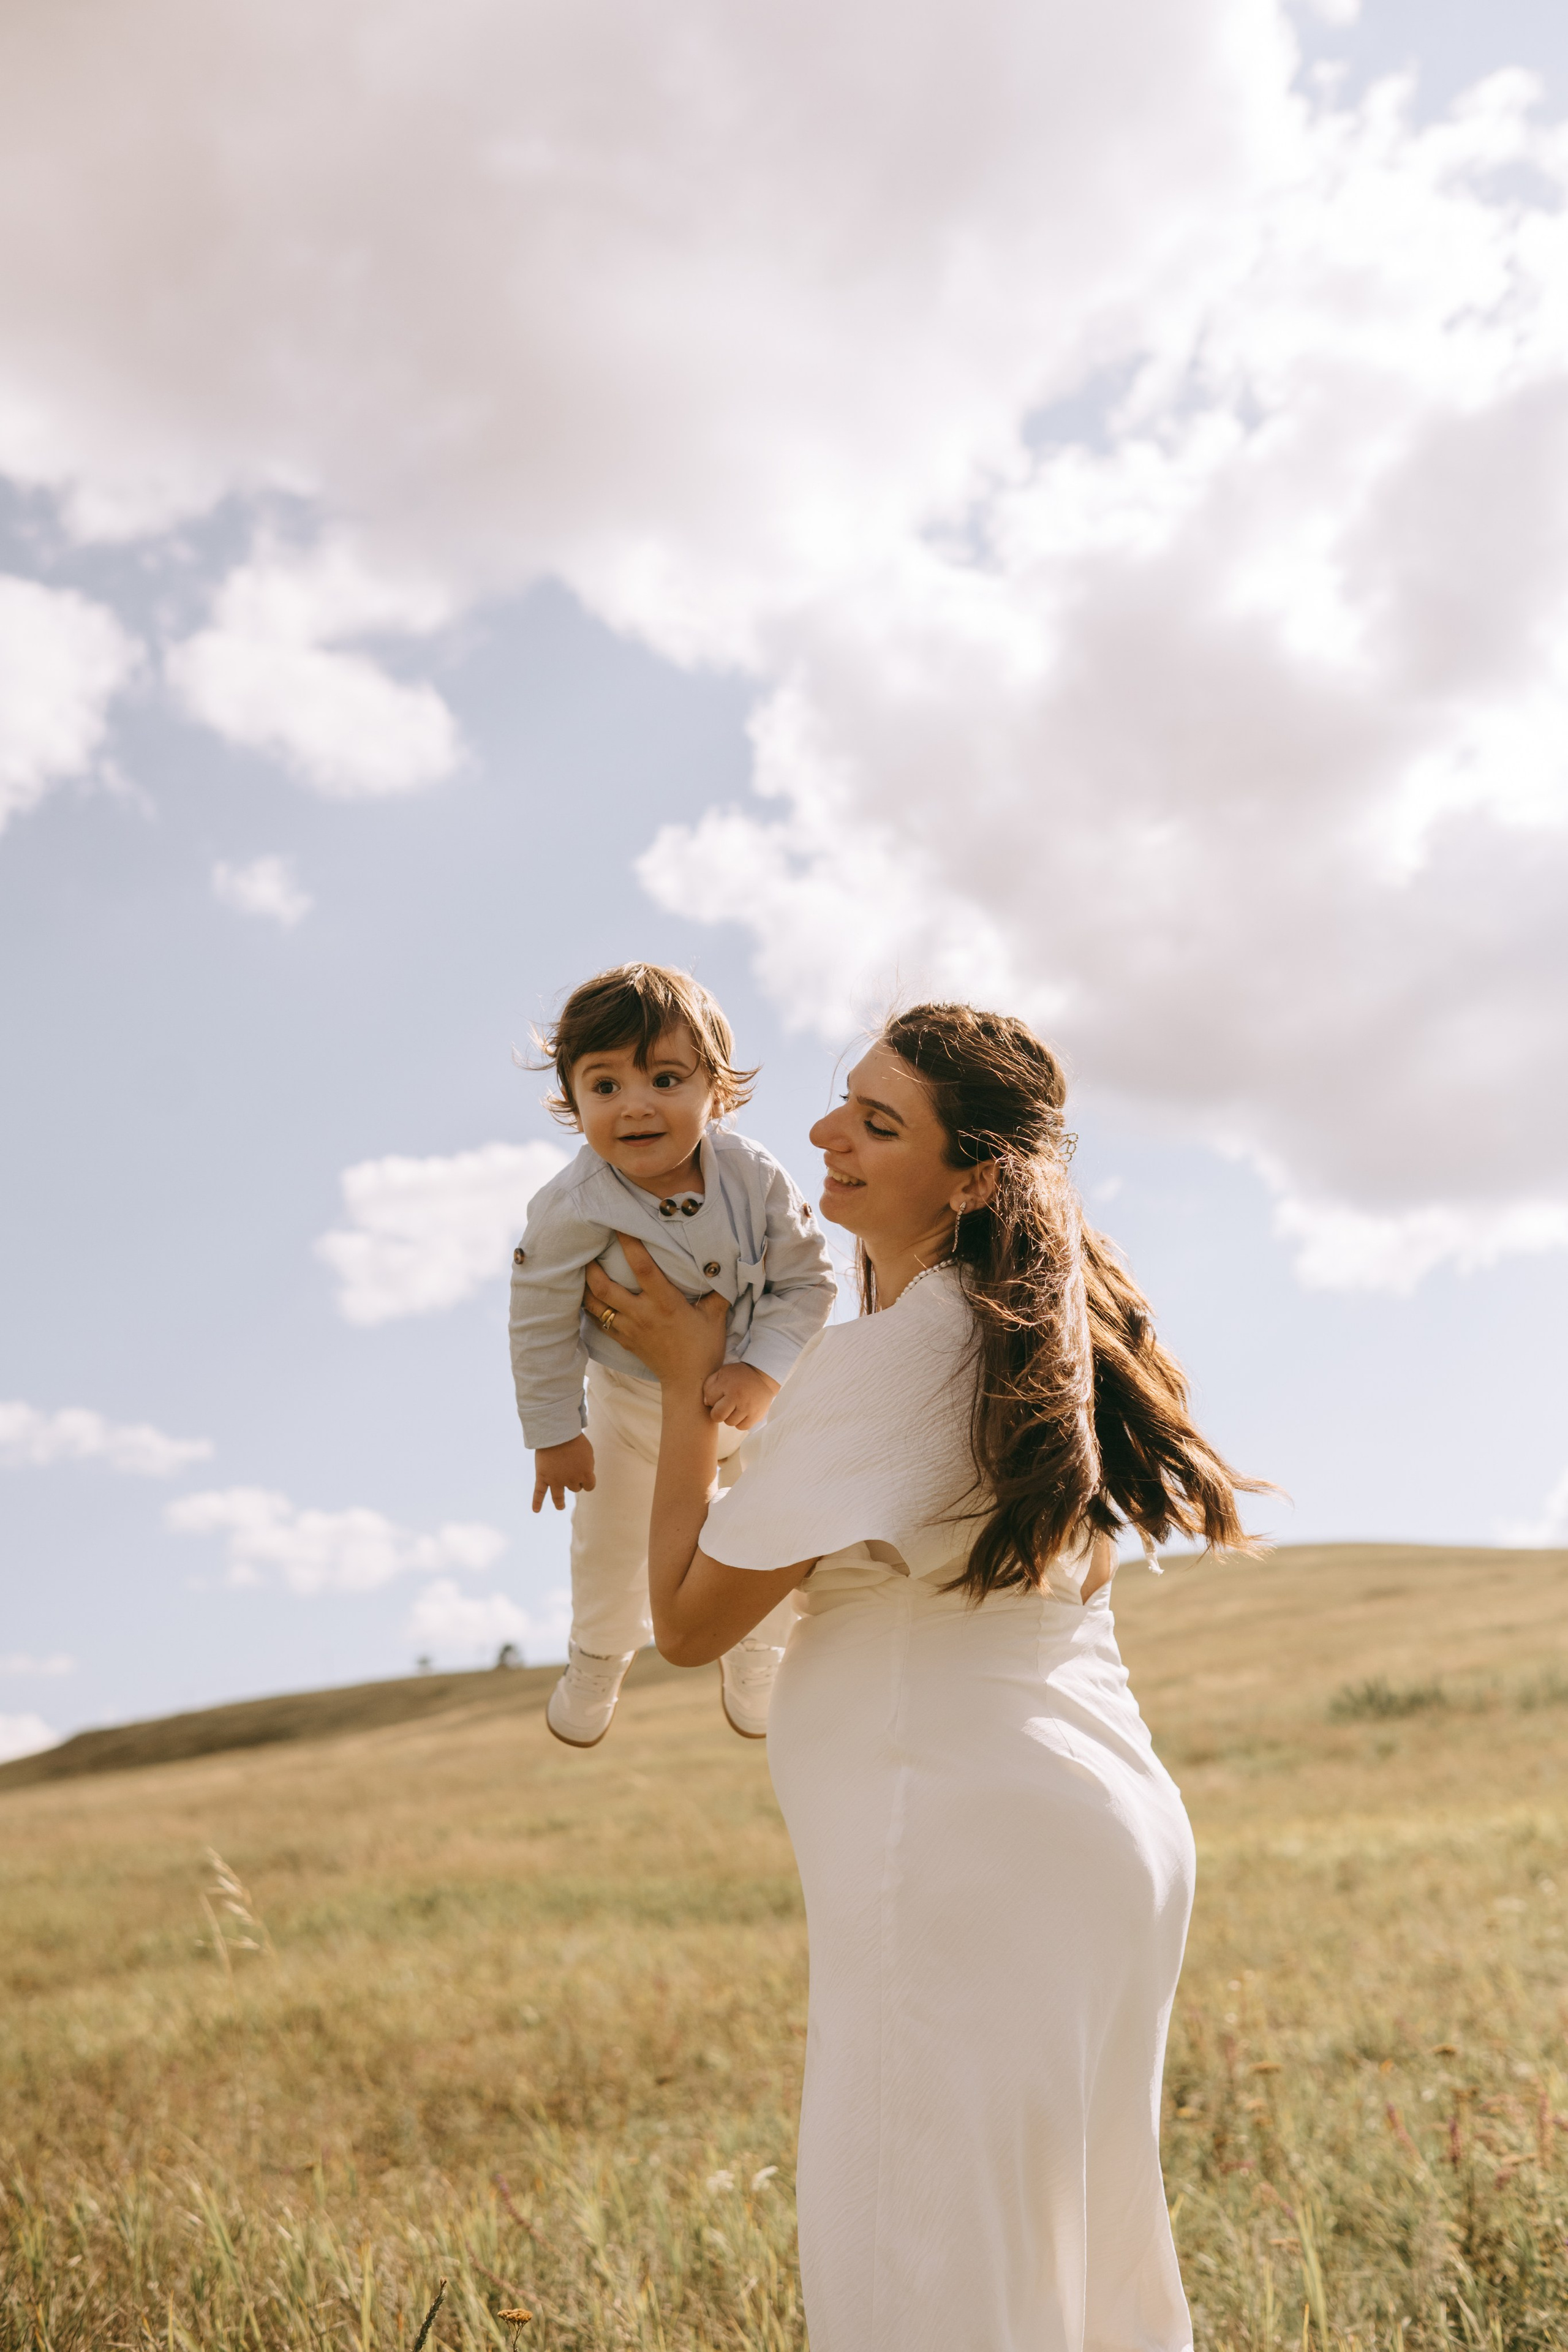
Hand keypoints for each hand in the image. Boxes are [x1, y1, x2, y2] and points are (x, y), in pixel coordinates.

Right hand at [532, 1434, 594, 1513]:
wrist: (557, 1432)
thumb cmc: (574, 1439)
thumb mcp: (588, 1452)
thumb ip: (587, 1465)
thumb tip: (585, 1475)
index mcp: (586, 1474)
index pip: (589, 1486)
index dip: (587, 1481)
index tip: (584, 1475)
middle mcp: (571, 1480)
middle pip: (575, 1488)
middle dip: (574, 1481)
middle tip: (570, 1469)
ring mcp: (556, 1480)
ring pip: (559, 1496)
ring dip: (560, 1502)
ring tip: (560, 1505)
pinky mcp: (543, 1477)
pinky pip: (538, 1493)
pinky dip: (536, 1502)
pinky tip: (536, 1510)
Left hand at [583, 1235, 728, 1387]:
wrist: (689, 1382)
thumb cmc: (704, 1347)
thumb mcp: (715, 1316)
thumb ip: (717, 1289)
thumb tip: (725, 1263)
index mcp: (665, 1303)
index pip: (642, 1268)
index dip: (629, 1244)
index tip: (619, 1224)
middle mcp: (642, 1314)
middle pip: (605, 1287)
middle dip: (592, 1267)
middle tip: (587, 1248)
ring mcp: (629, 1329)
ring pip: (596, 1305)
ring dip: (585, 1287)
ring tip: (581, 1269)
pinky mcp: (624, 1341)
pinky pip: (599, 1322)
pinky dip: (590, 1308)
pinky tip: (588, 1296)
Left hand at [701, 1361, 779, 1430]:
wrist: (763, 1376)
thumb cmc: (739, 1375)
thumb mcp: (722, 1373)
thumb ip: (709, 1386)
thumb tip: (706, 1403)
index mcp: (729, 1386)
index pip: (710, 1400)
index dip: (711, 1399)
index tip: (718, 1395)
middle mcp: (739, 1398)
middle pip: (718, 1416)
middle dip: (718, 1412)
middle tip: (724, 1405)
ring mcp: (749, 1408)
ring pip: (730, 1423)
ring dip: (730, 1417)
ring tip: (735, 1407)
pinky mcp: (757, 1416)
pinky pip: (742, 1427)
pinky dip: (740, 1422)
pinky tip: (742, 1413)